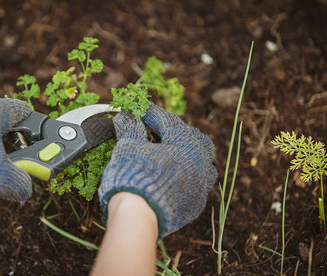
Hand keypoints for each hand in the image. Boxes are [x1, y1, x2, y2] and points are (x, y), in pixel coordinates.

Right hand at [98, 103, 216, 238]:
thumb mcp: (129, 146)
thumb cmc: (133, 175)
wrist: (137, 218)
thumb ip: (130, 128)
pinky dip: (181, 174)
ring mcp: (201, 186)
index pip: (168, 121)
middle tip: (154, 126)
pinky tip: (167, 174)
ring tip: (164, 149)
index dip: (151, 113)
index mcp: (188, 143)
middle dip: (172, 130)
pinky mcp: (194, 204)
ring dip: (182, 152)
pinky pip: (192, 183)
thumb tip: (124, 115)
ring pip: (197, 162)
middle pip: (190, 139)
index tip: (139, 108)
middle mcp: (201, 163)